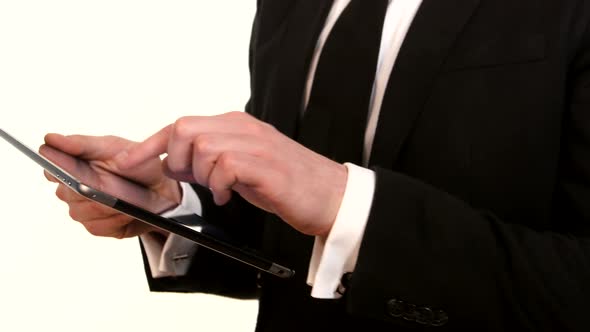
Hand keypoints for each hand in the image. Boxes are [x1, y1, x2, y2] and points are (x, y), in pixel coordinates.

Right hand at [40, 134, 180, 237]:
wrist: (164, 189)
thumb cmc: (138, 165)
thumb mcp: (114, 147)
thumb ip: (81, 144)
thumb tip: (51, 139)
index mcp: (72, 164)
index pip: (50, 166)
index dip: (57, 167)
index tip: (72, 167)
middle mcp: (72, 188)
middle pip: (66, 192)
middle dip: (89, 186)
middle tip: (108, 182)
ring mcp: (83, 209)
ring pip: (81, 211)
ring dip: (105, 204)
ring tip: (126, 196)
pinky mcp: (97, 227)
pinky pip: (98, 226)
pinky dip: (115, 218)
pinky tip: (127, 211)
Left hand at [117, 112, 347, 236]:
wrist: (330, 195)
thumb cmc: (286, 183)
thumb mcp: (242, 166)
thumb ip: (211, 159)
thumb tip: (172, 163)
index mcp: (236, 125)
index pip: (181, 124)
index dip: (148, 144)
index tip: (124, 162)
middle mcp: (243, 127)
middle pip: (185, 129)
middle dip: (177, 161)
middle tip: (194, 181)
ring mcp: (255, 143)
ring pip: (202, 147)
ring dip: (203, 176)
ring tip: (221, 190)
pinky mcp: (264, 164)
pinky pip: (225, 167)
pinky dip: (220, 186)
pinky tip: (232, 196)